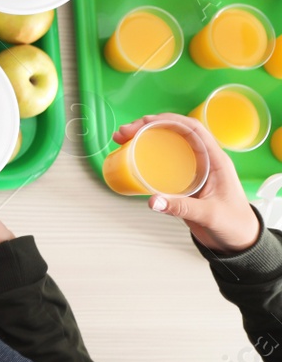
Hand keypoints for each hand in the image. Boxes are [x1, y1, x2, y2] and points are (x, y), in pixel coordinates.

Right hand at [115, 114, 260, 254]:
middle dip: (148, 126)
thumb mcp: (210, 214)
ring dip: (144, 137)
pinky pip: (162, 160)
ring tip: (122, 139)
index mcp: (216, 160)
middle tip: (125, 133)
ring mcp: (192, 169)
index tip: (146, 121)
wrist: (238, 241)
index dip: (169, 120)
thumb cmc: (234, 224)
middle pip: (174, 132)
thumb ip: (182, 208)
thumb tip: (154, 201)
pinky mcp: (182, 180)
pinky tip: (131, 156)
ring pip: (166, 144)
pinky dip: (145, 154)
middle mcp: (203, 160)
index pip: (193, 129)